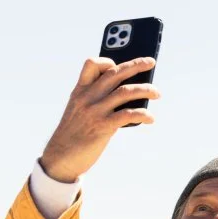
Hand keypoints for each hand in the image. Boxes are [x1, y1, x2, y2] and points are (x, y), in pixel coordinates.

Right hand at [40, 57, 159, 181]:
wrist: (60, 157)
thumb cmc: (75, 134)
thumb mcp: (79, 111)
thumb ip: (95, 100)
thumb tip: (125, 95)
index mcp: (80, 91)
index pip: (91, 65)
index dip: (107, 61)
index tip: (120, 65)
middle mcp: (88, 97)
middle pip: (115, 74)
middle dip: (135, 65)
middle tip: (151, 62)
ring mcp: (95, 111)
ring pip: (125, 92)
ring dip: (145, 90)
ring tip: (157, 93)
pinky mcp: (103, 127)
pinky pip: (128, 115)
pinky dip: (143, 114)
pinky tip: (150, 118)